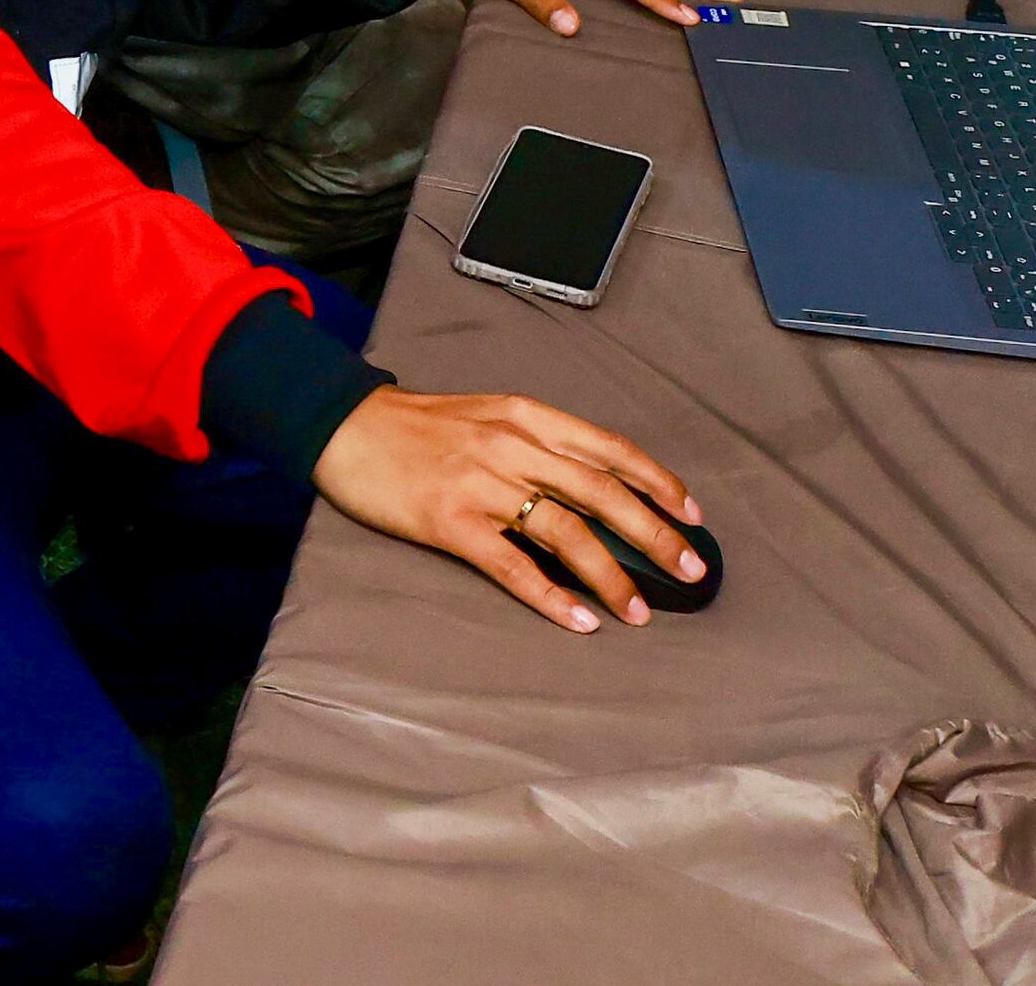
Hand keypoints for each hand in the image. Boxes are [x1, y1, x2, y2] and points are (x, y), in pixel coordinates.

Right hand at [310, 385, 706, 632]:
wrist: (344, 425)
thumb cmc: (418, 425)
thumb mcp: (486, 415)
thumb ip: (536, 443)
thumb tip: (594, 486)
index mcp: (525, 416)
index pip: (608, 449)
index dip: (657, 482)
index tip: (692, 513)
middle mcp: (511, 446)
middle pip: (601, 493)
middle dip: (654, 533)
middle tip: (691, 570)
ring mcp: (481, 484)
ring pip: (565, 532)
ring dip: (610, 575)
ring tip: (638, 612)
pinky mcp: (450, 521)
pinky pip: (511, 565)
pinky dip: (550, 596)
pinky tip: (577, 620)